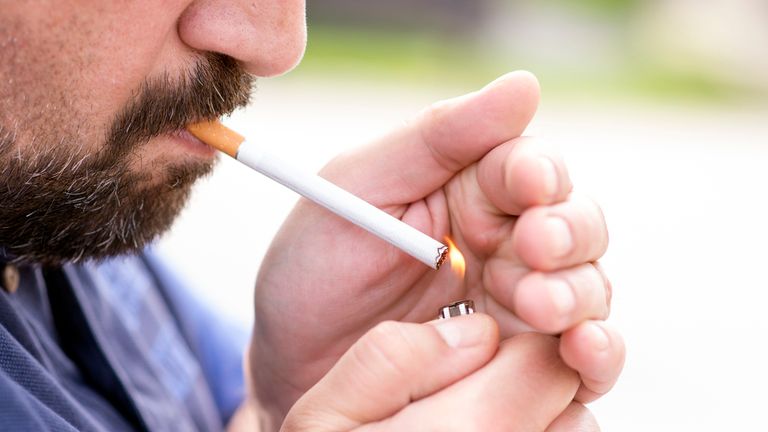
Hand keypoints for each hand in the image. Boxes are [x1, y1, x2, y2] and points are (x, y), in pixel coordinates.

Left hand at [249, 72, 624, 420]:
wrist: (291, 356)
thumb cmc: (317, 265)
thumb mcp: (361, 186)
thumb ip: (439, 136)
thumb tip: (524, 85)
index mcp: (471, 190)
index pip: (530, 169)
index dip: (538, 173)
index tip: (529, 184)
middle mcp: (507, 242)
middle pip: (576, 225)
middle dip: (565, 233)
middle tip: (534, 247)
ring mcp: (521, 301)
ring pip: (588, 287)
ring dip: (576, 293)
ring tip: (538, 306)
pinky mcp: (523, 362)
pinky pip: (582, 356)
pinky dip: (598, 352)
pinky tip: (583, 350)